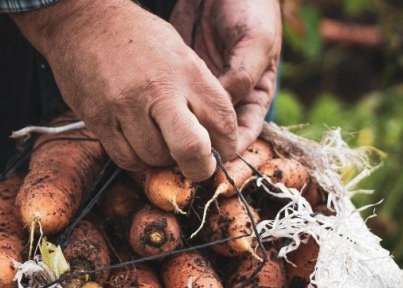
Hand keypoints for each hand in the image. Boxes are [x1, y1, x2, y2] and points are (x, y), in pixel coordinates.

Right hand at [10, 0, 237, 181]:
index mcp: (187, 71)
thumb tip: (216, 139)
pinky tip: (136, 142)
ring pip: (155, 159)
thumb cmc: (138, 39)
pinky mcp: (99, 119)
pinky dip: (136, 159)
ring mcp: (125, 107)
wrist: (84, 21)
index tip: (220, 152)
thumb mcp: (180, 53)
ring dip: (162, 160)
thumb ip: (199, 93)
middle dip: (199, 169)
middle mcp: (158, 90)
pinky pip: (126, 159)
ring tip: (158, 140)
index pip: (222, 123)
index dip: (227, 147)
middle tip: (197, 168)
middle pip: (191, 150)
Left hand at [170, 0, 281, 151]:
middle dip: (199, 148)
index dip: (229, 149)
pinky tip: (147, 117)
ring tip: (160, 141)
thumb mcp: (255, 39)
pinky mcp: (179, 77)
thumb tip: (221, 111)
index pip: (243, 133)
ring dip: (177, 133)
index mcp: (254, 94)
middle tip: (180, 156)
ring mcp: (201, 88)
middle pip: (214, 135)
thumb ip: (243, 75)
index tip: (210, 159)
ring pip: (190, 122)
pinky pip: (170, 101)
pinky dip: (160, 112)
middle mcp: (228, 97)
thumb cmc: (249, 6)